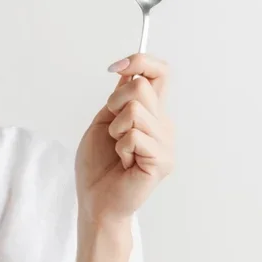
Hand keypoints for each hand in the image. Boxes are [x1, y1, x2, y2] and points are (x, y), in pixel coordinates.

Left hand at [75, 54, 174, 227]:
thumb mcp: (104, 122)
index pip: (159, 73)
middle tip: (112, 130)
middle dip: (115, 103)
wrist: (95, 200)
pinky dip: (121, 148)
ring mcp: (166, 143)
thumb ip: (119, 98)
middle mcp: (163, 125)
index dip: (140, 61)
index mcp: (151, 113)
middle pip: (141, 86)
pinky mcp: (162, 160)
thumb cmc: (98, 166)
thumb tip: (129, 70)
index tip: (116, 67)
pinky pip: (135, 135)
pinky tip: (125, 163)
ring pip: (136, 110)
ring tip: (119, 151)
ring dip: (116, 130)